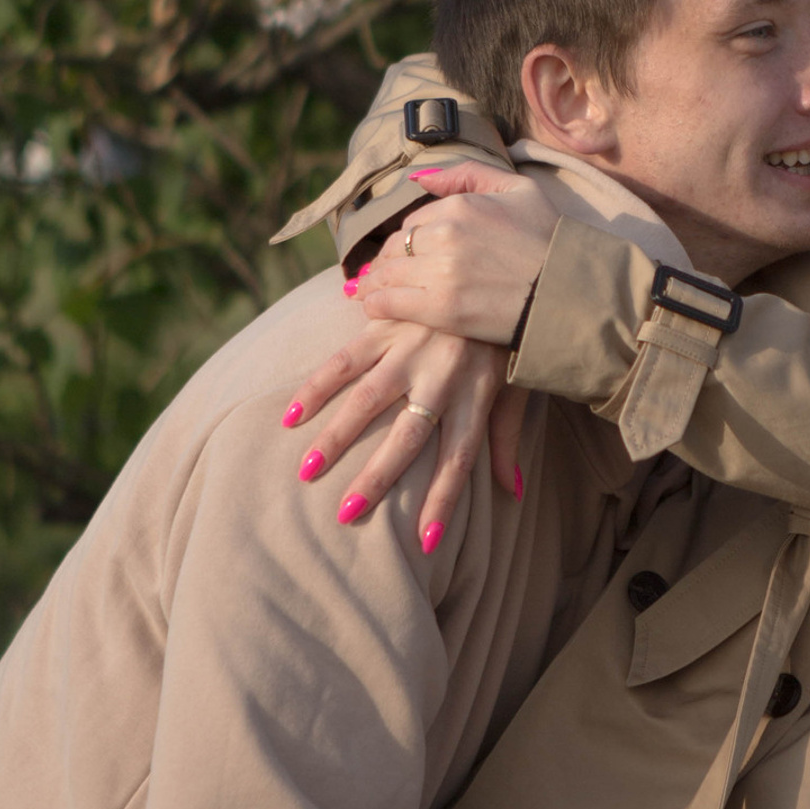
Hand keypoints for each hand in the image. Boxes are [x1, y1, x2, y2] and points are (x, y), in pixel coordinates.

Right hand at [281, 320, 529, 545]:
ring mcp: (411, 349)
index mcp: (476, 396)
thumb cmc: (503, 338)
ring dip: (337, 435)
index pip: (459, 459)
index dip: (444, 500)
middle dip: (377, 477)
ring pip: (368, 399)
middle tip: (345, 514)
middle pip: (408, 436)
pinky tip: (292, 416)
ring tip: (307, 469)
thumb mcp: (517, 385)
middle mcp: (442, 376)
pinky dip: (316, 387)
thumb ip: (508, 438)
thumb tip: (512, 492)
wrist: (494, 265)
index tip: (426, 542)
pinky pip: (345, 359)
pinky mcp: (386, 324)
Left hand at [353, 165, 558, 343]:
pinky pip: (389, 303)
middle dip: (383, 262)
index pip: (412, 221)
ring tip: (369, 292)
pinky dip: (376, 304)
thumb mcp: (518, 189)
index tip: (400, 252)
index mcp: (460, 205)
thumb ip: (468, 175)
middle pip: (394, 247)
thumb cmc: (548, 239)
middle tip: (377, 275)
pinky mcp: (442, 309)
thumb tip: (419, 177)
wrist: (570, 292)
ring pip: (386, 274)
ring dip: (374, 283)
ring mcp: (442, 272)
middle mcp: (445, 235)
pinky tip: (374, 308)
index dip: (404, 239)